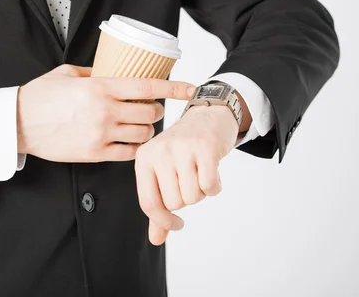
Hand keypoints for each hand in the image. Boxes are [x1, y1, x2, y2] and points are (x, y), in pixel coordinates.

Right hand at [17, 64, 192, 162]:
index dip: (173, 87)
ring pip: (143, 135)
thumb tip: (113, 73)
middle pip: (150, 114)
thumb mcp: (67, 73)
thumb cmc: (40, 96)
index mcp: (100, 87)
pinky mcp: (95, 153)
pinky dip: (134, 148)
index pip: (148, 87)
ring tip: (141, 127)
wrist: (18, 123)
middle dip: (157, 112)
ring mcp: (101, 134)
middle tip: (152, 110)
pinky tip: (130, 142)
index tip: (189, 88)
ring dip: (148, 131)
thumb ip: (93, 72)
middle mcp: (105, 110)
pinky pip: (128, 154)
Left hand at [135, 100, 241, 245]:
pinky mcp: (205, 147)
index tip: (177, 224)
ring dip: (201, 192)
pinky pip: (210, 186)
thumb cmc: (182, 152)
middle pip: (174, 203)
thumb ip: (158, 207)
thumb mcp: (163, 173)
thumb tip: (155, 240)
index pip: (149, 203)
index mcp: (143, 159)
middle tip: (190, 179)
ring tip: (199, 173)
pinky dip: (215, 186)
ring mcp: (182, 148)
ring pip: (192, 197)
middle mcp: (159, 152)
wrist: (207, 118)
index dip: (164, 221)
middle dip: (187, 198)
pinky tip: (212, 171)